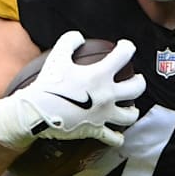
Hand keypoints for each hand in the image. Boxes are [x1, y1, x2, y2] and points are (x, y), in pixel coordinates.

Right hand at [0, 31, 145, 149]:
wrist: (35, 113)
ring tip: (130, 107)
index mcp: (100, 75)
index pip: (124, 55)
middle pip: (136, 87)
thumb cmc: (47, 85)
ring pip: (130, 115)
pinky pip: (113, 138)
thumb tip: (78, 37)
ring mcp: (103, 114)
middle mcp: (107, 95)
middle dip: (139, 81)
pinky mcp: (95, 130)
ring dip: (132, 110)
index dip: (127, 47)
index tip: (125, 46)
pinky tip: (116, 134)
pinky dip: (117, 136)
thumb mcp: (57, 57)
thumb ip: (69, 42)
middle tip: (135, 78)